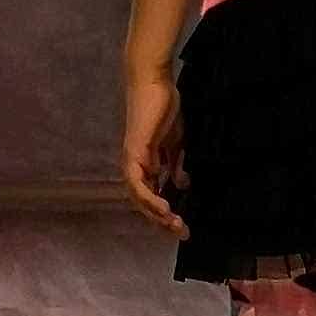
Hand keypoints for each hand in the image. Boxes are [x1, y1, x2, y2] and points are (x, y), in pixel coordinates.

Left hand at [119, 65, 184, 232]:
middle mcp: (135, 165)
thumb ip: (175, 162)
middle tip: (182, 232)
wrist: (153, 82)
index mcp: (145, 163)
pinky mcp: (134, 153)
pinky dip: (150, 198)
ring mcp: (132, 160)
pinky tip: (164, 208)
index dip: (165, 213)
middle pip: (144, 202)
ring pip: (139, 198)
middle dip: (163, 221)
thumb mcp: (174, 141)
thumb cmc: (163, 107)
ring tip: (174, 225)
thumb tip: (181, 183)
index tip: (182, 226)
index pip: (152, 195)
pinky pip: (138, 183)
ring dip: (156, 215)